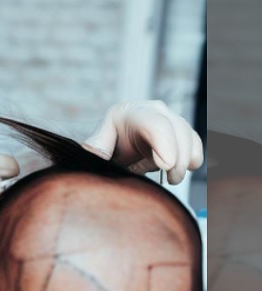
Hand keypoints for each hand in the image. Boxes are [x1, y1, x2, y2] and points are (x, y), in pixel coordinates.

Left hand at [83, 101, 203, 183]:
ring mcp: (170, 119)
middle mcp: (154, 110)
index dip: (165, 144)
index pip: (156, 124)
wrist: (115, 145)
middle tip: (171, 179)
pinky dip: (192, 160)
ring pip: (190, 138)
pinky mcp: (181, 131)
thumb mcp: (98, 145)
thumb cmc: (106, 144)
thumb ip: (97, 148)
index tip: (167, 165)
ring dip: (185, 162)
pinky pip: (196, 145)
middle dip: (178, 159)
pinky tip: (175, 171)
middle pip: (178, 131)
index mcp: (131, 112)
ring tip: (171, 179)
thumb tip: (95, 153)